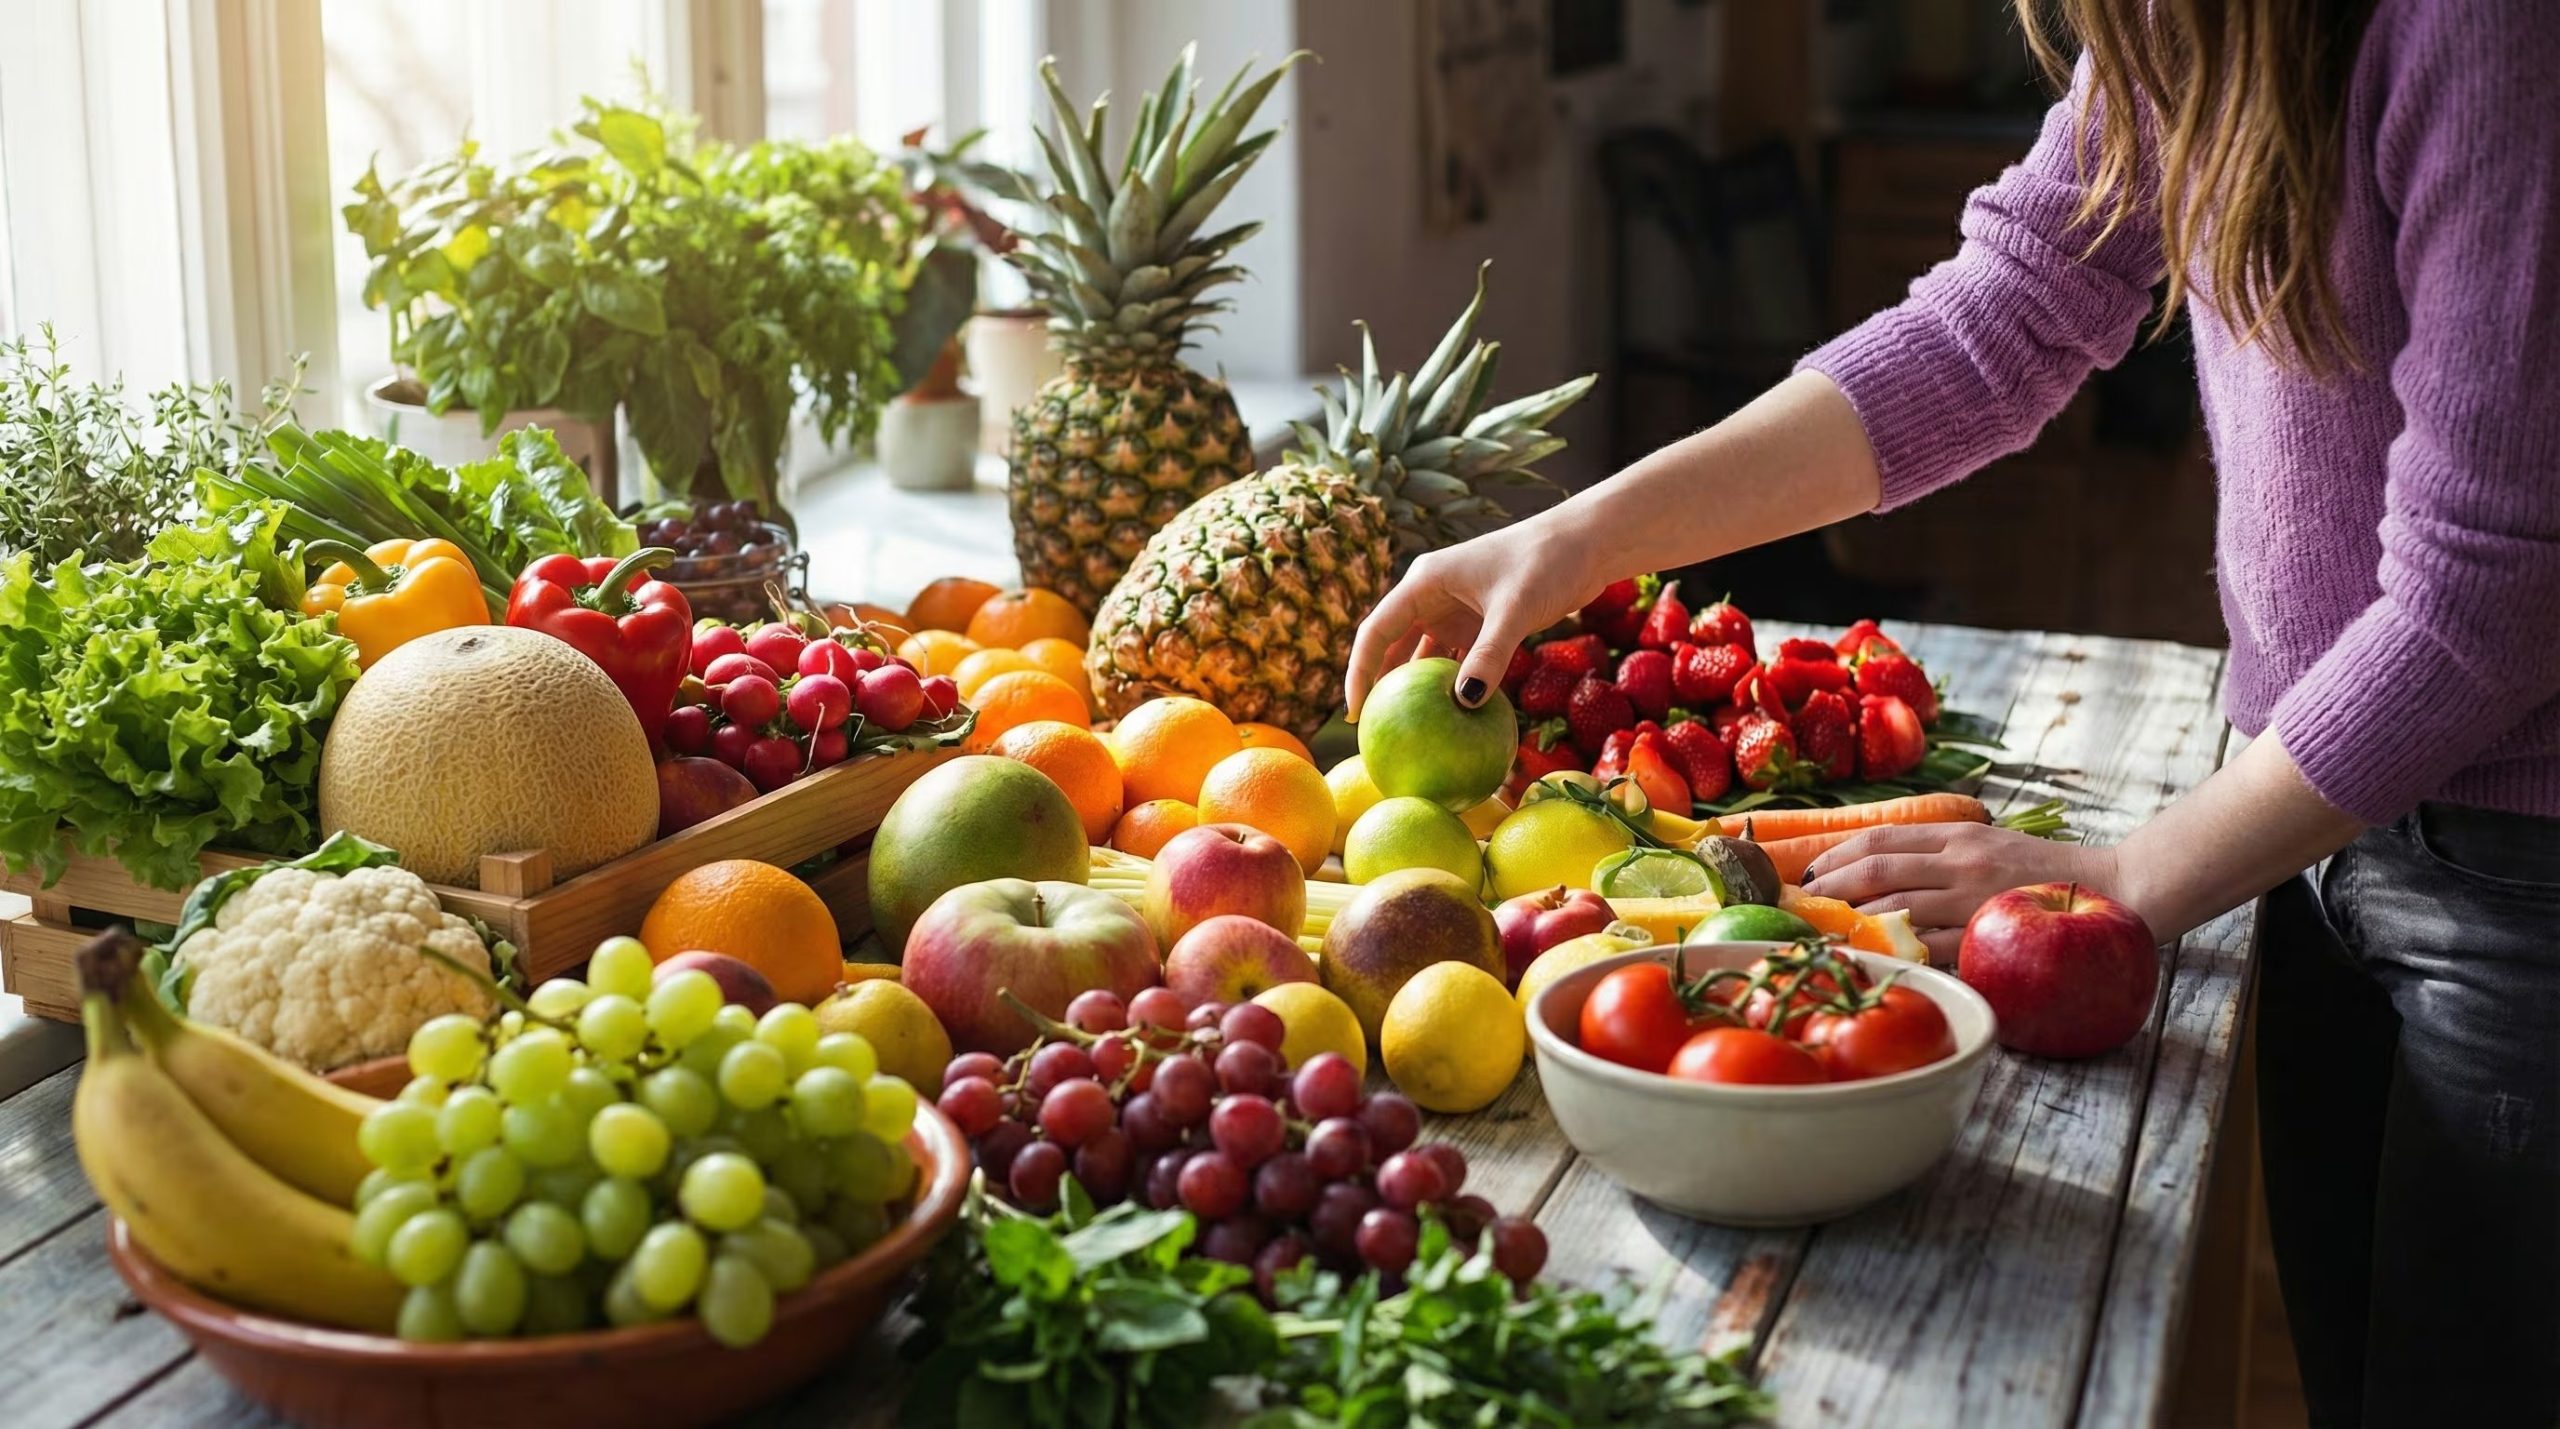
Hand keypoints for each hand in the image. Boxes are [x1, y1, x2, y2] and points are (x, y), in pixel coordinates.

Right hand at [1344, 518, 1603, 717]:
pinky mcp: (1481, 622)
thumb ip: (1490, 654)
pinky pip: (1456, 659)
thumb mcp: (1515, 609)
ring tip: (1405, 727)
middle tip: (1373, 729)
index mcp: (1425, 582)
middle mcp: (1433, 595)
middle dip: (1380, 685)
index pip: (1376, 630)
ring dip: (1415, 688)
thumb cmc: (1547, 562)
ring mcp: (1456, 610)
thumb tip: (1466, 702)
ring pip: (1422, 654)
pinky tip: (1452, 715)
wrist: (1587, 542)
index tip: (1355, 712)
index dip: (1360, 671)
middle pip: (1392, 645)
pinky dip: (1452, 684)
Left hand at [1801, 823, 2122, 963]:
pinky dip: (1894, 953)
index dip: (1837, 854)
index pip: (1880, 838)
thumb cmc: (2043, 874)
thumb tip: (1880, 869)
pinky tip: (1870, 960)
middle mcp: (1960, 861)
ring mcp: (1972, 898)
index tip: (1810, 872)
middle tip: (1802, 905)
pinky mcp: (1987, 935)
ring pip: (1894, 908)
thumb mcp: (1988, 846)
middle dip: (1830, 888)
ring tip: (1822, 934)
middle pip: (1875, 869)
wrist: (2115, 888)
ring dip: (1851, 923)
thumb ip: (1941, 853)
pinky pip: (1929, 947)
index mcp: (1958, 835)